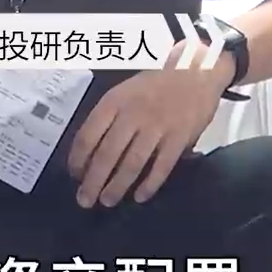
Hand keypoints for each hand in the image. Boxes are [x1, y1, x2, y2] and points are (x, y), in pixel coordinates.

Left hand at [66, 46, 235, 207]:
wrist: (196, 70)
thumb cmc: (156, 82)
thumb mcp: (126, 90)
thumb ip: (110, 116)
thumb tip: (90, 150)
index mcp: (115, 101)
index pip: (88, 135)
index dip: (78, 159)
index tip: (75, 174)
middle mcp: (132, 115)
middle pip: (107, 154)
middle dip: (93, 181)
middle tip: (85, 200)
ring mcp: (157, 127)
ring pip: (131, 164)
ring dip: (117, 186)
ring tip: (107, 201)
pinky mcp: (179, 137)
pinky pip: (161, 167)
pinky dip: (149, 184)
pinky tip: (140, 196)